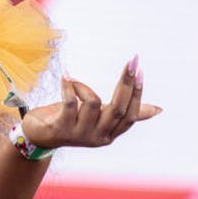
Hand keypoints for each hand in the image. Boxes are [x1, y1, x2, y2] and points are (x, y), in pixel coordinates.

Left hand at [20, 56, 160, 149]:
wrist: (38, 136)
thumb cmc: (71, 121)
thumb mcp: (99, 117)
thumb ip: (123, 113)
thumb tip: (158, 109)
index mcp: (110, 134)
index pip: (131, 116)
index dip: (137, 94)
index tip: (140, 71)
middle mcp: (97, 137)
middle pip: (118, 108)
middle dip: (126, 83)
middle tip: (132, 61)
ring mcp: (79, 134)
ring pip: (93, 102)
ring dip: (82, 85)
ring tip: (71, 81)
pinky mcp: (61, 128)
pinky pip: (70, 102)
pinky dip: (68, 86)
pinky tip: (65, 76)